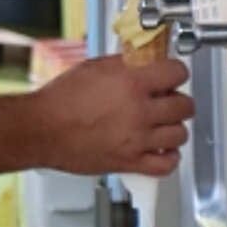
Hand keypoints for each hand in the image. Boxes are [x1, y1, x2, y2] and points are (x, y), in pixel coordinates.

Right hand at [29, 55, 192, 180]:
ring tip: (163, 124)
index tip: (172, 74)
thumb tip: (143, 61)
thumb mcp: (94, 68)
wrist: (42, 129)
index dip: (176, 71)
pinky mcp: (130, 163)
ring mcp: (137, 140)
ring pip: (180, 135)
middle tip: (167, 99)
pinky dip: (169, 157)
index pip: (177, 73)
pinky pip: (166, 165)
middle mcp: (139, 112)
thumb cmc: (60, 99)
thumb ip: (124, 65)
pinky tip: (162, 149)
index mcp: (131, 83)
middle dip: (178, 100)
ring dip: (174, 127)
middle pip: (184, 106)